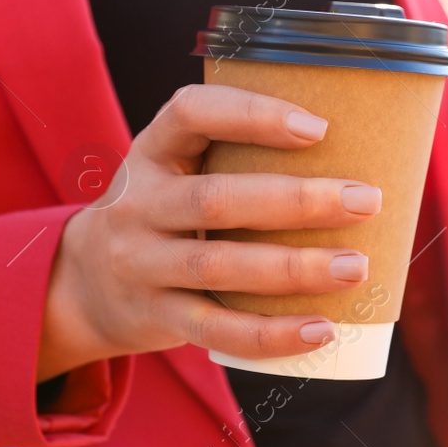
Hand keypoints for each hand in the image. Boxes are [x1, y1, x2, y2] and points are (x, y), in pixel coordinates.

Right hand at [36, 84, 383, 380]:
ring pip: (220, 266)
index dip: (252, 115)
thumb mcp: (174, 170)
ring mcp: (141, 264)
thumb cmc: (163, 212)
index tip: (317, 128)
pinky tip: (321, 330)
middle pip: (217, 199)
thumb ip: (232, 158)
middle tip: (366, 201)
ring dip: (294, 268)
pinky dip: (270, 333)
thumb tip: (356, 149)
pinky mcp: (154, 316)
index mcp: (152, 151)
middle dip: (298, 201)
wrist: (82, 284)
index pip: (190, 113)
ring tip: (356, 266)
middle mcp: (138, 204)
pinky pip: (215, 329)